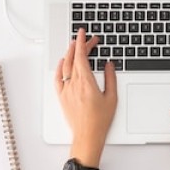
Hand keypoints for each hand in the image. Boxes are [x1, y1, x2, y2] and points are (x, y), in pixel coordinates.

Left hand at [55, 29, 116, 165]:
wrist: (87, 136)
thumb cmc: (100, 120)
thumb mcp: (112, 97)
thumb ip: (110, 78)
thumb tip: (109, 65)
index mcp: (87, 83)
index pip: (82, 56)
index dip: (83, 43)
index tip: (84, 34)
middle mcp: (74, 85)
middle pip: (74, 59)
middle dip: (80, 46)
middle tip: (86, 39)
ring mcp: (66, 90)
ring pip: (65, 66)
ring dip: (69, 53)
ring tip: (74, 46)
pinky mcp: (62, 97)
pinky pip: (58, 78)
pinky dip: (60, 67)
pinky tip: (63, 62)